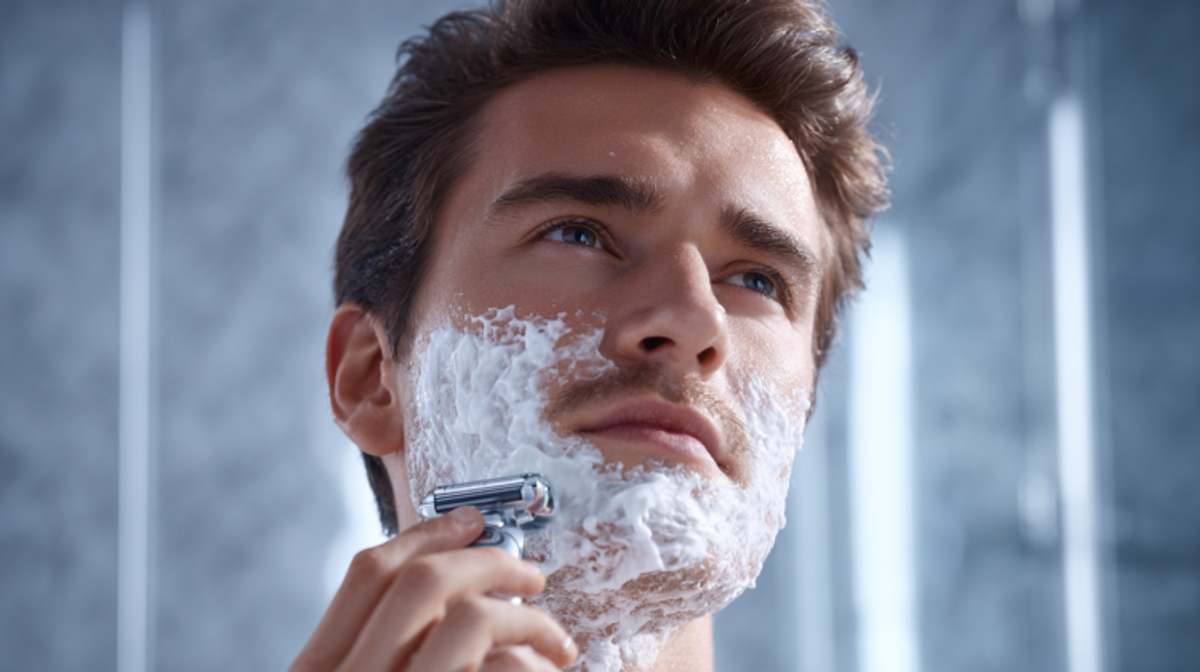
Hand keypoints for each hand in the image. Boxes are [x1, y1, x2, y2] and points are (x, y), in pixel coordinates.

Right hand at [289, 506, 577, 671]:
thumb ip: (384, 647)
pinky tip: (549, 670)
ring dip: (527, 616)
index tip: (472, 520)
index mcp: (313, 671)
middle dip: (490, 561)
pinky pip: (504, 668)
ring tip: (555, 639)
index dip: (427, 531)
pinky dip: (534, 659)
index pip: (368, 571)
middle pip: (422, 580)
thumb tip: (449, 586)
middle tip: (532, 574)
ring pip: (472, 618)